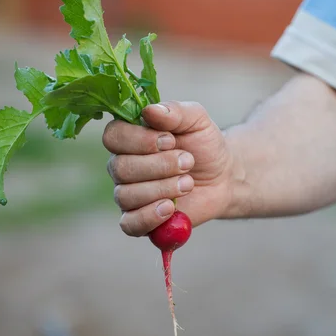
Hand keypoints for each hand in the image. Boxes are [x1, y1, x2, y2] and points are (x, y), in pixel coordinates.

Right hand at [103, 101, 234, 236]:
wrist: (223, 176)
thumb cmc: (204, 144)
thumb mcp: (196, 120)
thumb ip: (175, 110)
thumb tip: (149, 110)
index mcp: (129, 137)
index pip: (113, 137)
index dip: (139, 140)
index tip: (171, 140)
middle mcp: (122, 166)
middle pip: (121, 168)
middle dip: (159, 166)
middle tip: (188, 162)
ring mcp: (128, 194)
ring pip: (126, 195)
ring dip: (162, 189)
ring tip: (188, 183)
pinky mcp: (139, 219)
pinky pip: (129, 224)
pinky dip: (149, 217)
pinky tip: (170, 208)